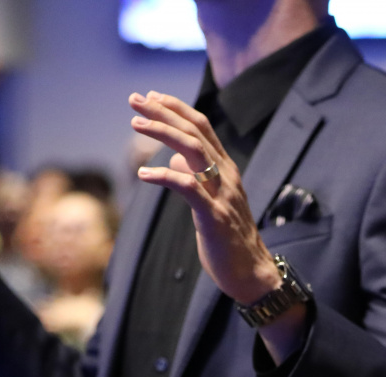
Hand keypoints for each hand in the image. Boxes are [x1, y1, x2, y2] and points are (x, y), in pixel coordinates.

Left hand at [129, 91, 279, 303]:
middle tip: (134, 100)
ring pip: (192, 151)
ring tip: (135, 124)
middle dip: (162, 112)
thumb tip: (174, 159)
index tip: (151, 96)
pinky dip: (164, 176)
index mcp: (226, 169)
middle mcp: (226, 175)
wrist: (251, 272)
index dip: (176, 108)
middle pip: (194, 132)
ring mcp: (221, 194)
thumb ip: (196, 178)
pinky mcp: (213, 216)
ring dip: (162, 132)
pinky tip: (143, 174)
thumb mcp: (210, 202)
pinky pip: (187, 188)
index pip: (202, 127)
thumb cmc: (228, 239)